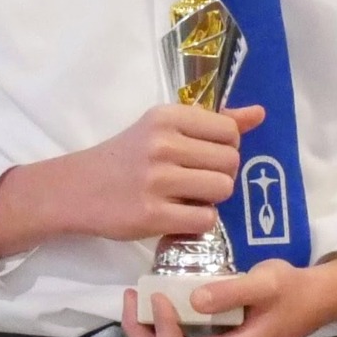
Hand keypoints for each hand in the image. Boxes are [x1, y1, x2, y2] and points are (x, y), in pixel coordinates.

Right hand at [0, 103, 264, 259]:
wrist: (77, 189)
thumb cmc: (126, 157)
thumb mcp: (164, 128)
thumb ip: (213, 121)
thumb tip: (259, 114)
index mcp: (168, 117)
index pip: (229, 131)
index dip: (226, 148)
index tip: (204, 157)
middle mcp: (163, 144)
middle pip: (231, 162)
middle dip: (220, 175)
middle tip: (196, 181)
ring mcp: (157, 180)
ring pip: (222, 190)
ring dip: (211, 199)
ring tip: (187, 198)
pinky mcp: (152, 214)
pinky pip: (205, 219)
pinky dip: (197, 222)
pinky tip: (178, 215)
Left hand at [119, 254, 336, 336]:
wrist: (314, 301)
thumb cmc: (291, 290)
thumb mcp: (264, 282)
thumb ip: (230, 291)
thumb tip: (192, 300)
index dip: (156, 327)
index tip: (155, 291)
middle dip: (141, 332)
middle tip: (133, 296)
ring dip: (149, 334)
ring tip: (141, 299)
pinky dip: (164, 335)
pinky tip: (161, 310)